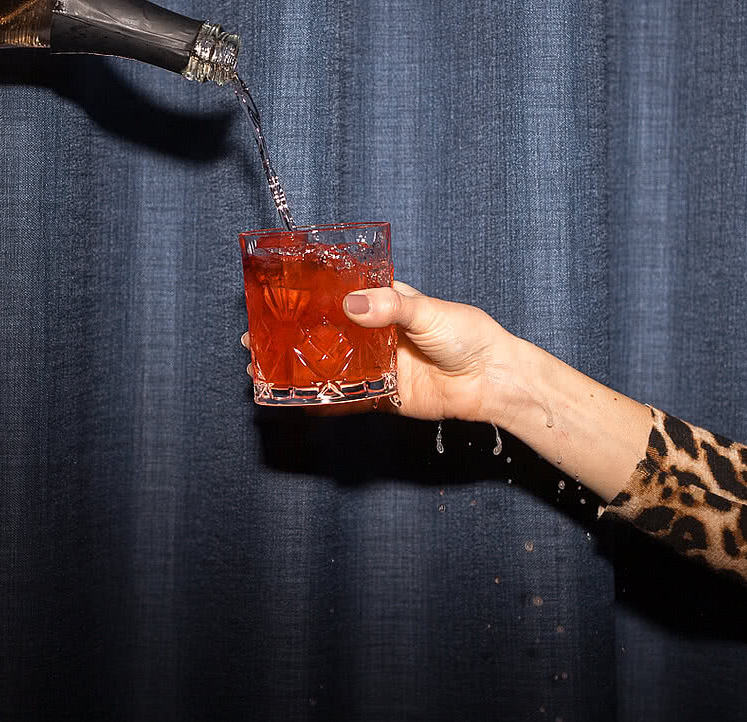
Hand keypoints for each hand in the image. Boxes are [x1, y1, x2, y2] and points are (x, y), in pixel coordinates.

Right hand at [243, 281, 527, 422]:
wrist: (491, 380)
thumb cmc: (467, 335)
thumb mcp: (428, 310)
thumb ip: (391, 307)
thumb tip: (352, 305)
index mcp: (384, 304)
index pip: (338, 295)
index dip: (306, 297)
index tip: (274, 297)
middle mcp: (374, 334)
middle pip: (323, 333)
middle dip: (289, 335)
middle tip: (255, 338)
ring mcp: (376, 365)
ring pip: (328, 366)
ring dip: (297, 368)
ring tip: (262, 369)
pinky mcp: (382, 395)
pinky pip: (345, 399)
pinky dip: (320, 401)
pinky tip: (294, 402)